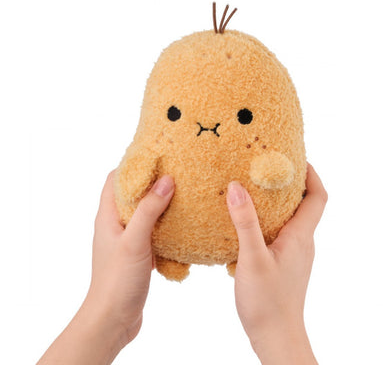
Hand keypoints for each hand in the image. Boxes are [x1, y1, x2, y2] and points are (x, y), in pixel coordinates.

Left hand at [37, 171, 174, 363]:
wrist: (113, 319)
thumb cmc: (117, 280)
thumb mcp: (134, 241)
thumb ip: (149, 210)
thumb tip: (166, 180)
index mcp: (107, 217)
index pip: (114, 180)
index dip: (131, 166)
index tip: (154, 156)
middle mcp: (115, 225)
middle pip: (131, 194)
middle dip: (150, 182)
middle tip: (174, 172)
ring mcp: (127, 240)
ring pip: (144, 214)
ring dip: (160, 204)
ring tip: (182, 194)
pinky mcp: (138, 254)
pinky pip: (152, 232)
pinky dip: (165, 225)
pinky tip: (182, 225)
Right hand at [226, 163, 326, 364]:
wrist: (275, 336)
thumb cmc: (267, 301)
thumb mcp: (252, 257)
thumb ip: (245, 222)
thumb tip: (237, 187)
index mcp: (300, 236)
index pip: (318, 197)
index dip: (312, 174)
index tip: (296, 158)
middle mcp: (302, 242)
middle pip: (305, 204)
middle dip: (291, 183)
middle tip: (268, 168)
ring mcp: (294, 254)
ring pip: (291, 219)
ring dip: (278, 202)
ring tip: (254, 190)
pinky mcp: (284, 263)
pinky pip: (281, 233)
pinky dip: (268, 220)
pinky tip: (247, 223)